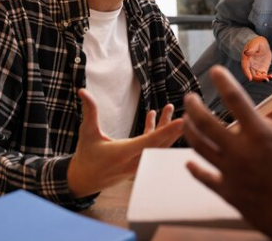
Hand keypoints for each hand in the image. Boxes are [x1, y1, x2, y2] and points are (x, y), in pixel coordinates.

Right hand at [67, 89, 182, 197]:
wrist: (84, 180)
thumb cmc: (85, 155)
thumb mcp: (87, 132)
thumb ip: (89, 111)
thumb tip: (83, 90)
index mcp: (123, 153)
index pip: (151, 141)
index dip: (167, 130)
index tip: (183, 121)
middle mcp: (135, 160)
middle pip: (161, 143)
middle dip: (174, 127)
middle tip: (189, 113)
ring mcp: (139, 163)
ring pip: (158, 145)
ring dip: (165, 127)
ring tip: (168, 107)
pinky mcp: (138, 162)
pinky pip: (151, 147)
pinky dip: (154, 132)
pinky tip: (152, 115)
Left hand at [182, 66, 271, 240]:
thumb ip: (266, 126)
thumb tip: (252, 120)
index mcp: (260, 135)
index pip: (236, 100)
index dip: (223, 81)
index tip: (215, 70)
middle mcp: (241, 151)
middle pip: (205, 122)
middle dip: (193, 105)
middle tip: (190, 98)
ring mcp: (231, 172)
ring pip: (198, 146)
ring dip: (189, 130)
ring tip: (186, 121)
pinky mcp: (227, 192)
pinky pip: (203, 176)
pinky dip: (194, 168)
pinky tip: (189, 162)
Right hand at [241, 36, 271, 81]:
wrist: (262, 45)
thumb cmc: (257, 42)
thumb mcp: (255, 43)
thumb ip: (251, 49)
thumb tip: (246, 53)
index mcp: (246, 59)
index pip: (245, 67)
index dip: (246, 73)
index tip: (250, 78)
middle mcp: (250, 66)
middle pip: (252, 75)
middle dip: (258, 79)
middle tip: (265, 79)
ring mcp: (256, 68)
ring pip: (258, 77)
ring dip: (264, 79)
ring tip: (271, 77)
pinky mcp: (261, 70)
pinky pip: (263, 76)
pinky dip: (268, 78)